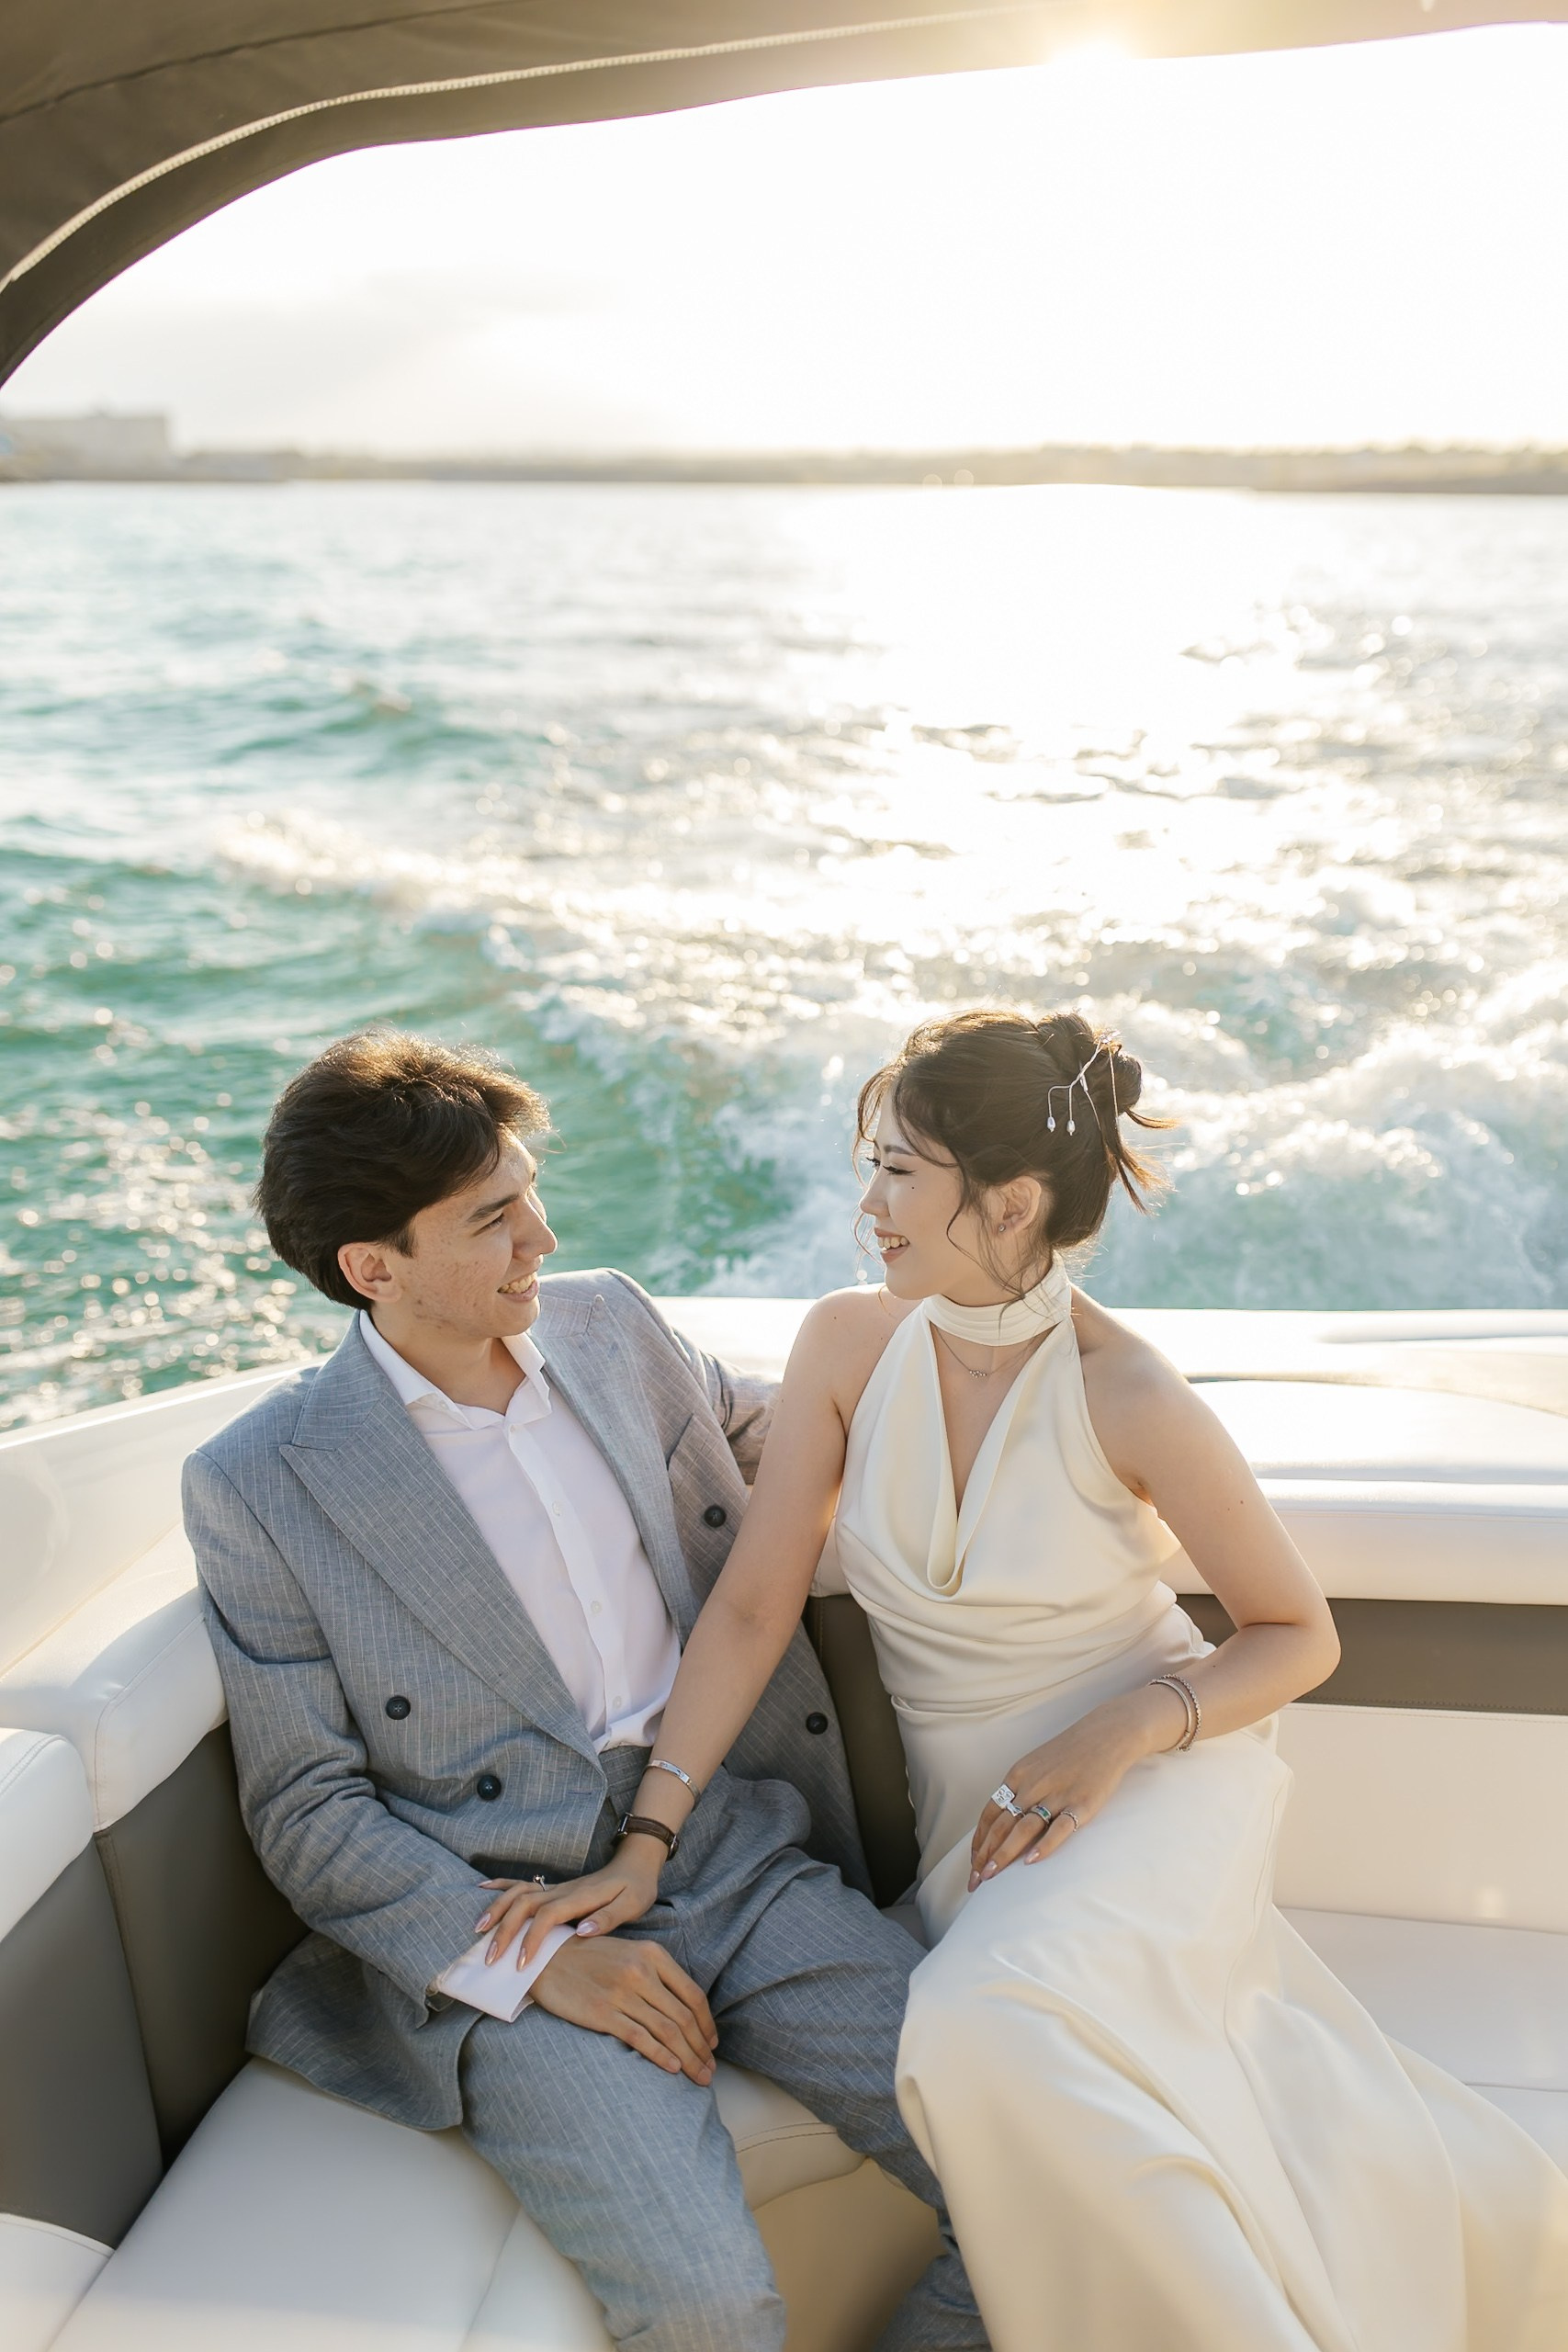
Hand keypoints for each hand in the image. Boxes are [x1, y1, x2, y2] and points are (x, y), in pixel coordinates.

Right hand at [476, 1844, 663, 1966]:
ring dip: (496, 1909)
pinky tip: (482, 1889)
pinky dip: (501, 1885)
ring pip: (518, 1893)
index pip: (547, 1916)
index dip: (531, 1938)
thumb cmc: (636, 1888)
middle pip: (524, 1904)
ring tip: (477, 1930)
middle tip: (489, 1958)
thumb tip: (584, 1930)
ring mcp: (556, 1888)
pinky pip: (523, 1884)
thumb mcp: (632, 1904)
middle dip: (504, 1930)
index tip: (520, 1964)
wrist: (636, 1864)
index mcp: (580, 1898)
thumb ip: (609, 1918)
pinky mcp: (554, 1889)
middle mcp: (563, 1891)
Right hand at [530, 1934, 717, 2084]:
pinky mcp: (602, 2013)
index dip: (707, 2024)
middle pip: (683, 2017)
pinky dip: (660, 2056)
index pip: (693, 1995)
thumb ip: (658, 1975)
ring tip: (699, 2076)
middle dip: (701, 2048)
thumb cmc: (591, 1958)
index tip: (712, 2044)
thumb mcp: (630, 1953)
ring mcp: (622, 1992)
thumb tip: (686, 2010)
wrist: (547, 1959)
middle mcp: (641, 1971)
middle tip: (710, 2070)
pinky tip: (672, 2069)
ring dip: (688, 2058)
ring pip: (667, 2031)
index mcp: (652, 1954)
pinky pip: (639, 2038)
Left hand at [968, 1689, 1170, 1886]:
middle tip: (976, 1881)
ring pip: (1023, 1829)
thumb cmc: (1069, 1753)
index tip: (973, 1864)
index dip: (979, 1841)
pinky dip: (1044, 1846)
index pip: (990, 1815)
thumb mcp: (1036, 1765)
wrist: (1106, 1735)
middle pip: (1001, 1826)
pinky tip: (1031, 1863)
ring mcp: (1057, 1795)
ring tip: (991, 1876)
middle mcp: (1032, 1786)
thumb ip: (1020, 1790)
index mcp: (1018, 1776)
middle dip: (985, 1855)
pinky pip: (1059, 1829)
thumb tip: (1002, 1821)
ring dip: (1004, 1854)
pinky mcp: (1082, 1804)